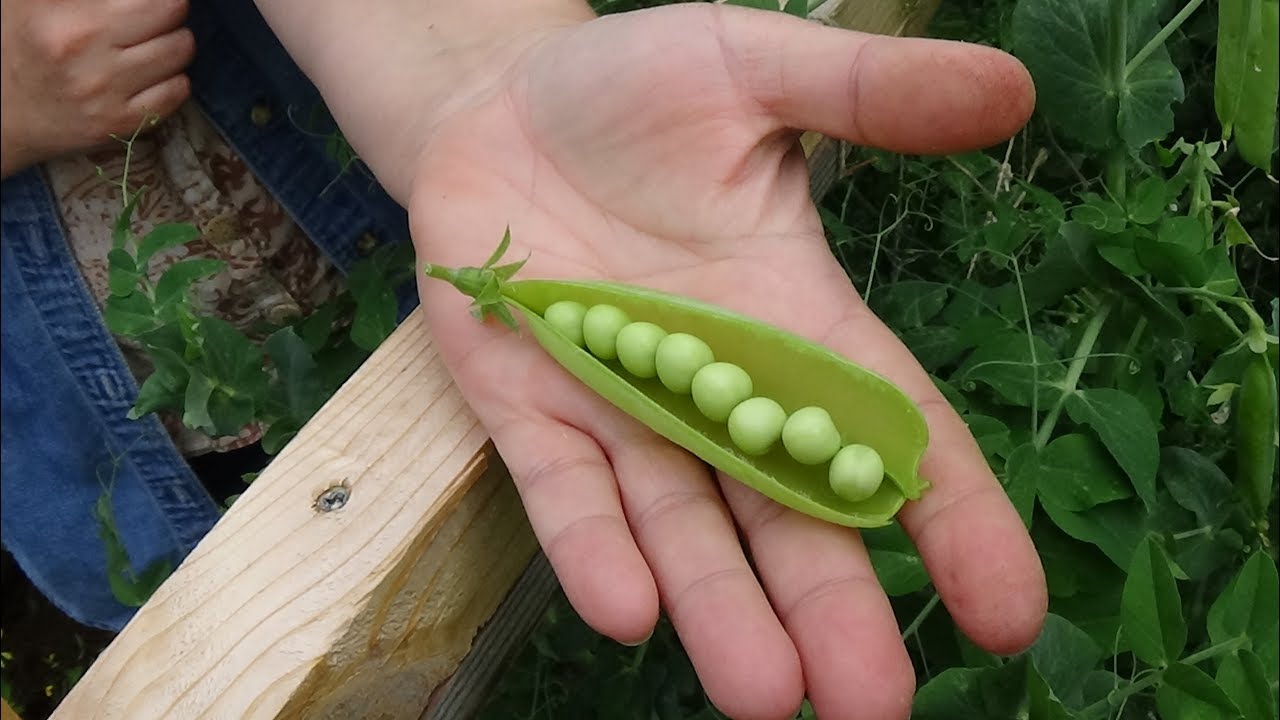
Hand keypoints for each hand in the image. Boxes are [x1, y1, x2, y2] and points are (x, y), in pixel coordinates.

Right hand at [0, 0, 193, 177]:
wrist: (2, 112)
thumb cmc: (19, 45)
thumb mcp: (36, 3)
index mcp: (69, 26)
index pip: (156, 2)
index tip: (147, 2)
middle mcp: (91, 63)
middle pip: (173, 21)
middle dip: (165, 15)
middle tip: (146, 20)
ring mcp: (109, 99)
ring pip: (181, 54)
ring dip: (170, 45)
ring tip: (145, 46)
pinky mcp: (123, 126)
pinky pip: (178, 91)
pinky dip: (171, 78)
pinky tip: (148, 75)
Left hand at [407, 5, 1046, 718]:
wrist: (497, 105)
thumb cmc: (633, 89)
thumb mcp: (755, 70)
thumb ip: (866, 94)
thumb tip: (1012, 89)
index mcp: (796, 321)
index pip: (891, 434)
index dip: (951, 521)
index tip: (1005, 617)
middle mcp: (720, 389)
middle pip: (789, 518)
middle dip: (833, 613)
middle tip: (874, 710)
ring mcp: (622, 408)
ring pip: (683, 528)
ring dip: (723, 612)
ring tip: (769, 698)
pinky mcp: (528, 408)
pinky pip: (565, 490)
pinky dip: (594, 547)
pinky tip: (631, 612)